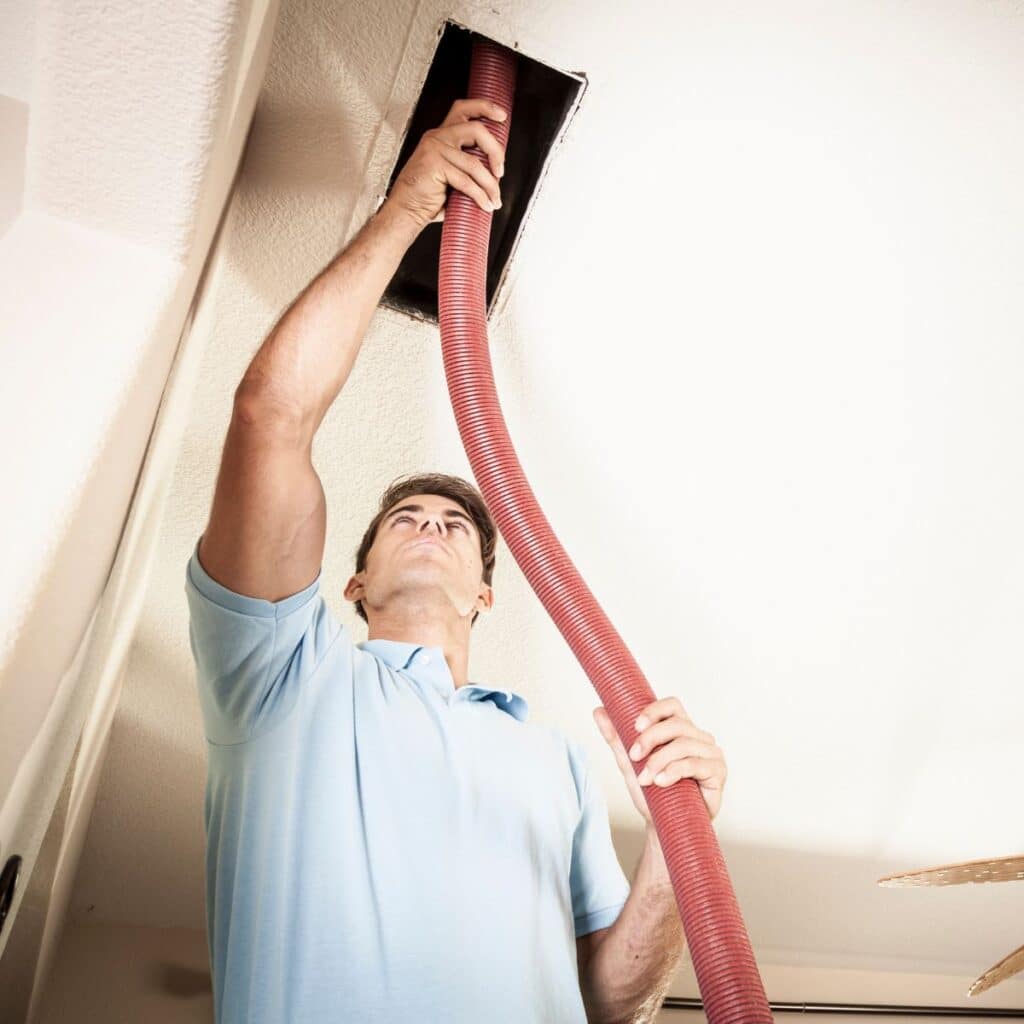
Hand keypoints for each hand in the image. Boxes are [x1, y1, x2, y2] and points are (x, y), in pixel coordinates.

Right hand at [385, 97, 506, 230]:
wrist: (405, 210)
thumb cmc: (425, 196)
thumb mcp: (450, 175)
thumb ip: (467, 165)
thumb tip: (493, 171)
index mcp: (440, 136)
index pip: (463, 110)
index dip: (485, 108)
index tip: (501, 116)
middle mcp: (437, 137)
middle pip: (476, 130)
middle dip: (495, 151)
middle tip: (500, 171)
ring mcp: (435, 149)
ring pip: (475, 163)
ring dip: (490, 185)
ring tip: (494, 199)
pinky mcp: (435, 165)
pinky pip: (466, 181)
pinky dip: (480, 196)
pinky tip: (484, 204)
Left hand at [593, 697, 726, 822]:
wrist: (663, 826)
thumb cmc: (651, 793)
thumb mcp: (630, 763)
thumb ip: (617, 737)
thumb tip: (598, 710)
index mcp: (681, 729)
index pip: (672, 705)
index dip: (654, 711)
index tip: (635, 726)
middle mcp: (699, 737)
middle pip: (677, 724)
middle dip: (651, 738)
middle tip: (633, 756)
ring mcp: (711, 753)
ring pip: (684, 744)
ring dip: (659, 760)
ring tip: (646, 778)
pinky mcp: (718, 771)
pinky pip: (696, 764)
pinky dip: (674, 771)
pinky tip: (661, 782)